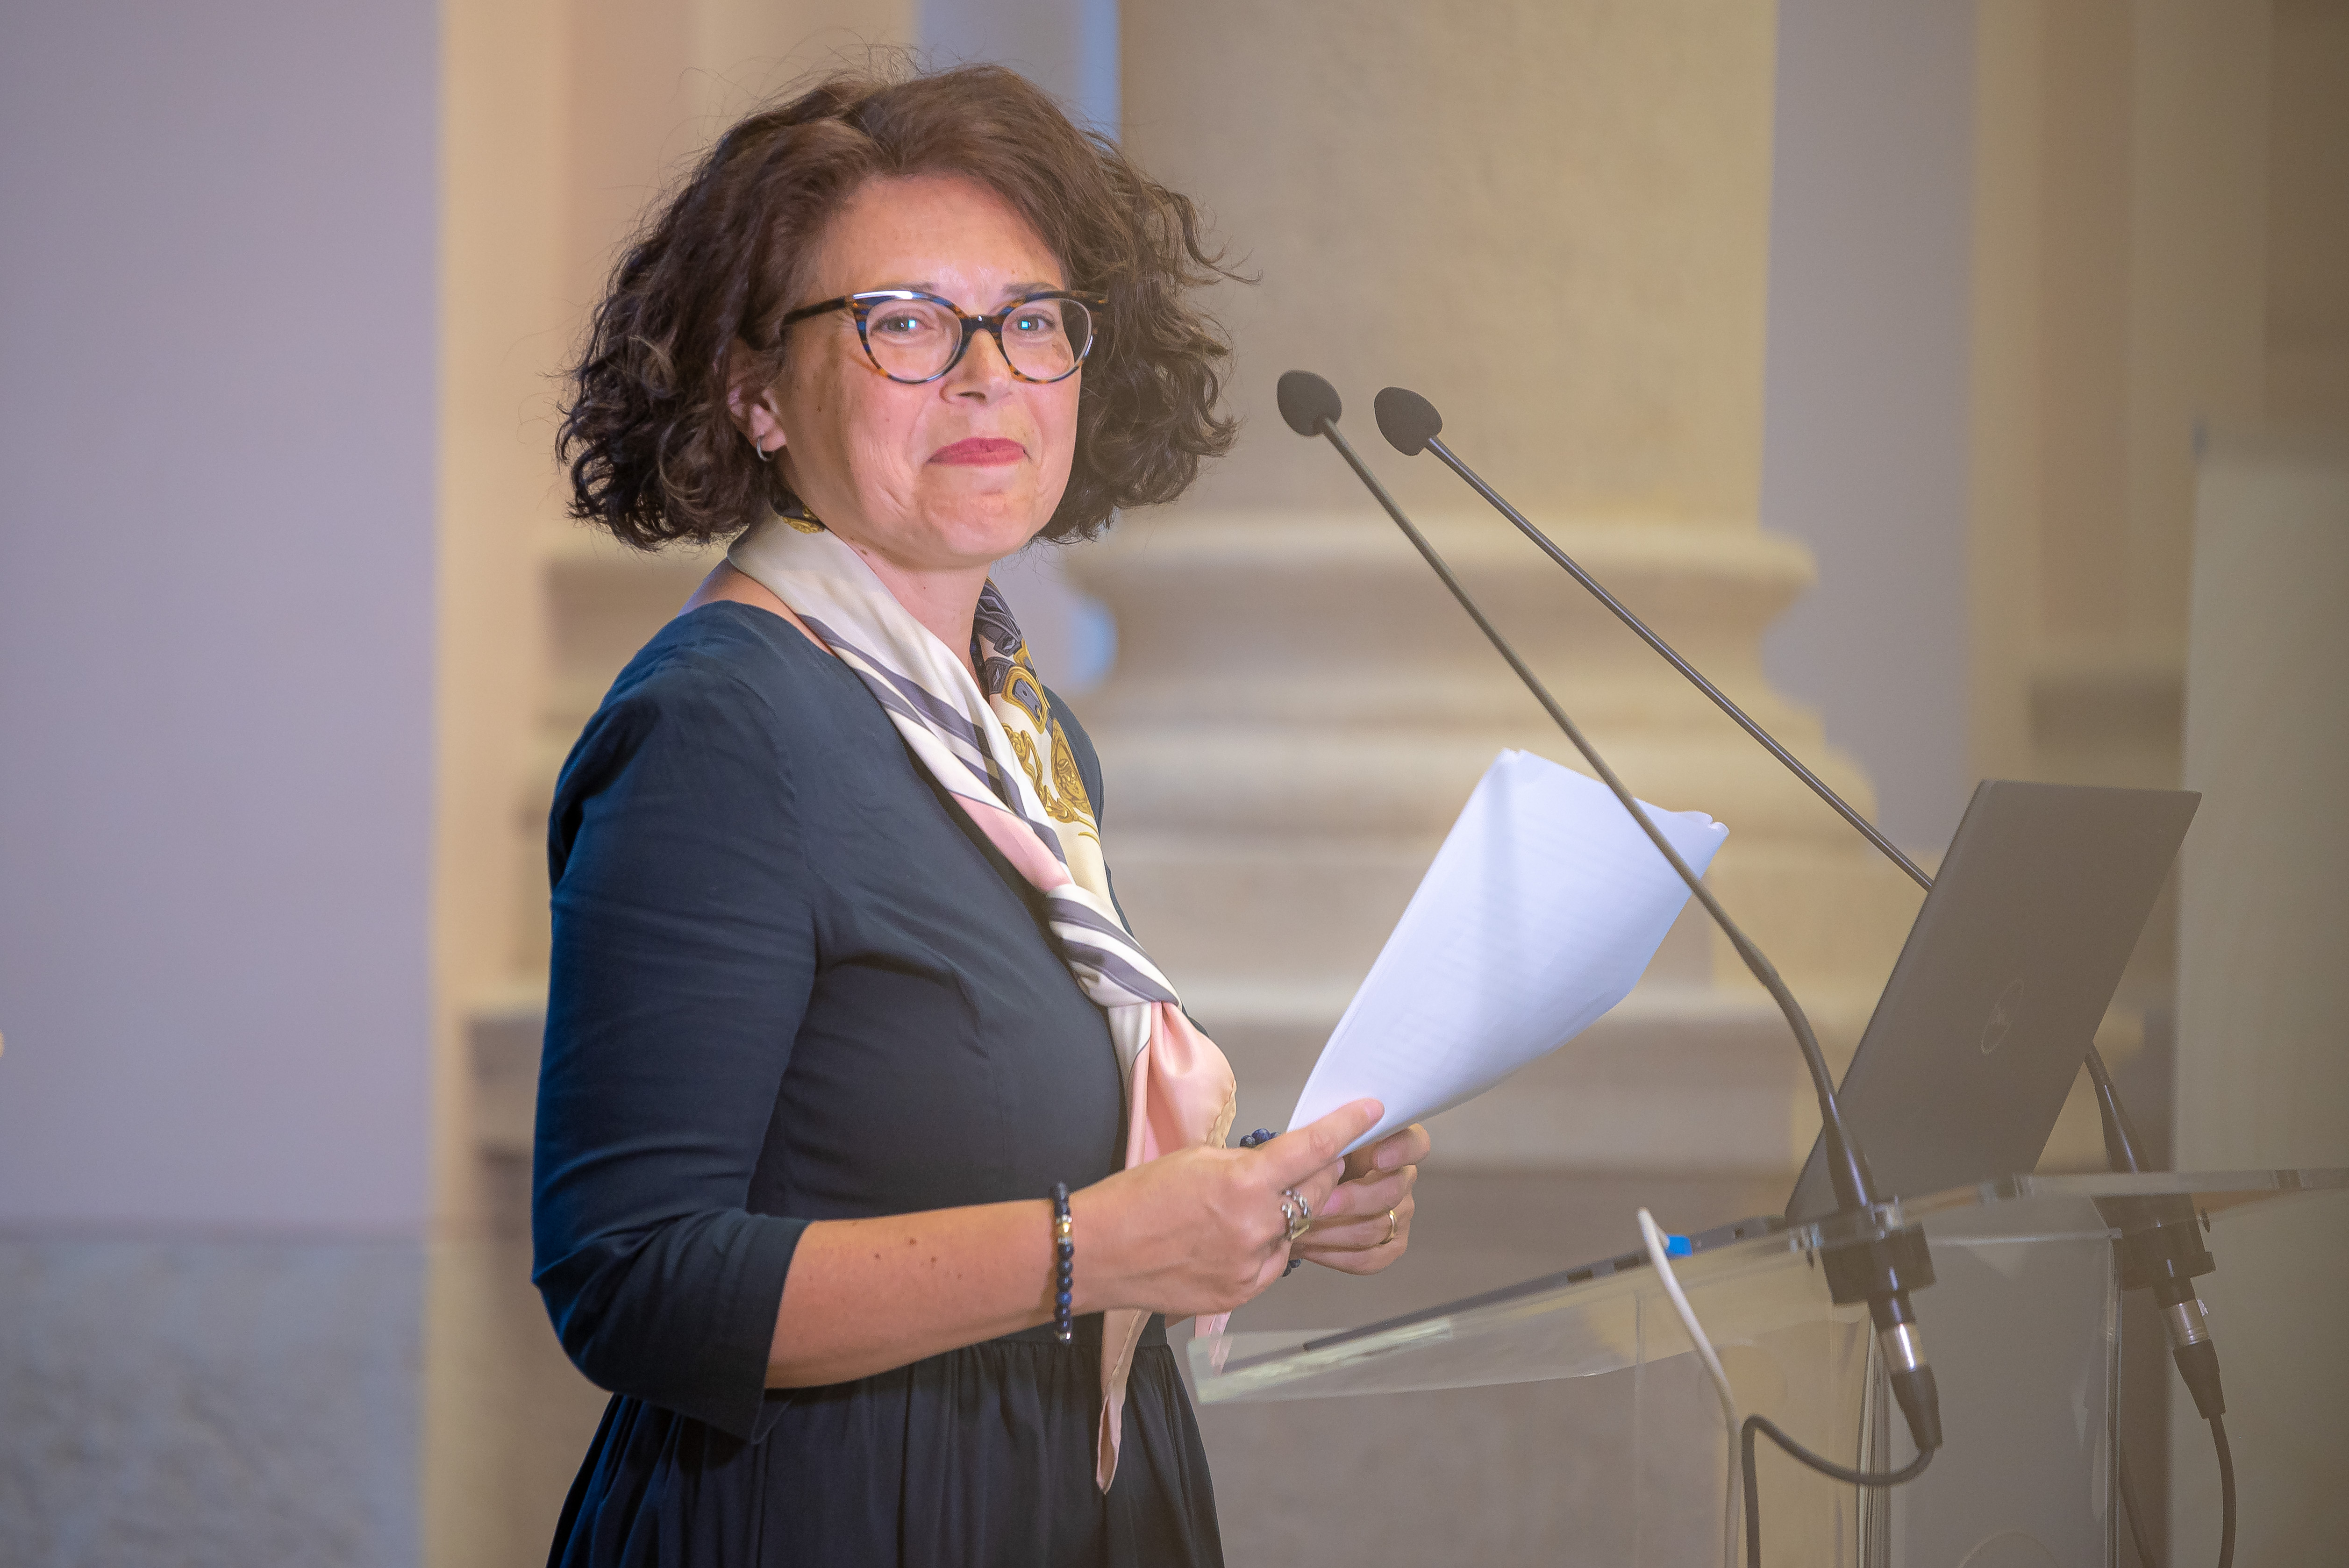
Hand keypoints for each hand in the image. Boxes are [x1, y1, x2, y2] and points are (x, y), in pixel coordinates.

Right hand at [1071, 1099, 1381, 1319]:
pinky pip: (1274, 1263)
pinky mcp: (1241, 1292)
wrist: (1098, 1251)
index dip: (1347, 1127)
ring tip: (1237, 1211)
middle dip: (1317, 1174)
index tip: (1370, 1111)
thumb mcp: (1197, 1159)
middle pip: (1316, 1192)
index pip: (1314, 1149)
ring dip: (1283, 1216)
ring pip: (1295, 1231)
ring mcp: (1251, 1264)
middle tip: (1303, 1165)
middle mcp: (1255, 1225)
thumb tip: (1282, 1164)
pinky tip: (1230, 1240)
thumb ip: (1248, 1163)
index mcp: (1244, 1182)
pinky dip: (1264, 1248)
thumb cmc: (1137, 1199)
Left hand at [1293, 1122, 1427, 1275]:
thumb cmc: (1309, 1164)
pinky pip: (1370, 1258)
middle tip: (1318, 1203)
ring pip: (1376, 1227)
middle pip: (1392, 1191)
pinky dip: (1335, 1254)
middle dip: (1351, 1200)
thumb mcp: (1317, 1142)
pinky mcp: (1390, 1246)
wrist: (1296, 1199)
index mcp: (1389, 1145)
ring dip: (1333, 1229)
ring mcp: (1400, 1215)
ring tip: (1299, 1225)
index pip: (1415, 1143)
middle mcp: (1401, 1179)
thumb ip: (1332, 1135)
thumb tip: (1340, 1131)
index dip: (1401, 1151)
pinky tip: (1308, 1246)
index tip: (1377, 1159)